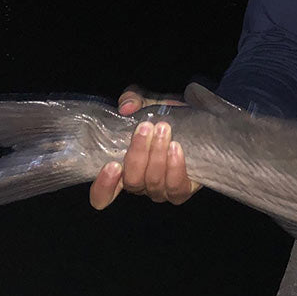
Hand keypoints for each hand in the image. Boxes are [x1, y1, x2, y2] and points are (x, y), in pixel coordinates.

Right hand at [89, 86, 201, 209]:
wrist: (193, 118)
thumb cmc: (164, 114)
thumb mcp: (147, 103)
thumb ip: (132, 101)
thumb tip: (127, 107)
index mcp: (123, 170)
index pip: (103, 194)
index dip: (104, 186)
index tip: (113, 165)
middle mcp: (140, 183)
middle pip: (133, 182)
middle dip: (139, 154)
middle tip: (147, 127)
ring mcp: (161, 190)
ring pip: (154, 183)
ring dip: (157, 155)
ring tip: (164, 131)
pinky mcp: (182, 189)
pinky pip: (176, 188)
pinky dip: (175, 168)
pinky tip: (175, 148)